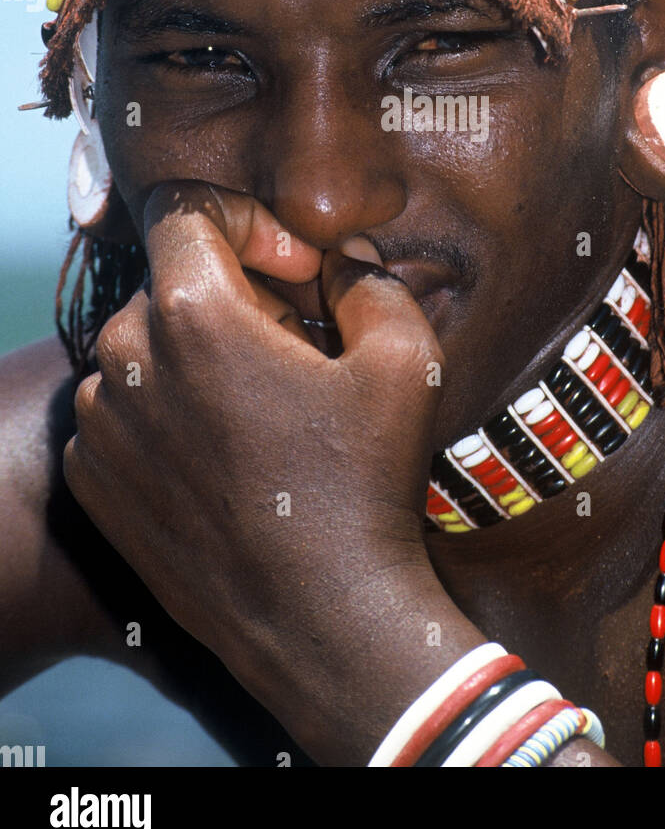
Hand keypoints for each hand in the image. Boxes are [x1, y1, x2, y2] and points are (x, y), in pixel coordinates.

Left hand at [63, 180, 470, 762]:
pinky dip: (168, 411)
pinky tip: (229, 452)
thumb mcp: (406, 359)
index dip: (249, 223)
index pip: (185, 209)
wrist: (319, 619)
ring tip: (263, 405)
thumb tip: (338, 258)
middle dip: (233, 293)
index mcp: (191, 314)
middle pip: (169, 279)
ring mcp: (102, 425)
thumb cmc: (362, 486)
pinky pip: (125, 409)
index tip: (295, 273)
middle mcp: (125, 360)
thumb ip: (368, 277)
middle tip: (297, 346)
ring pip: (144, 346)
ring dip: (198, 353)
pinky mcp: (95, 481)